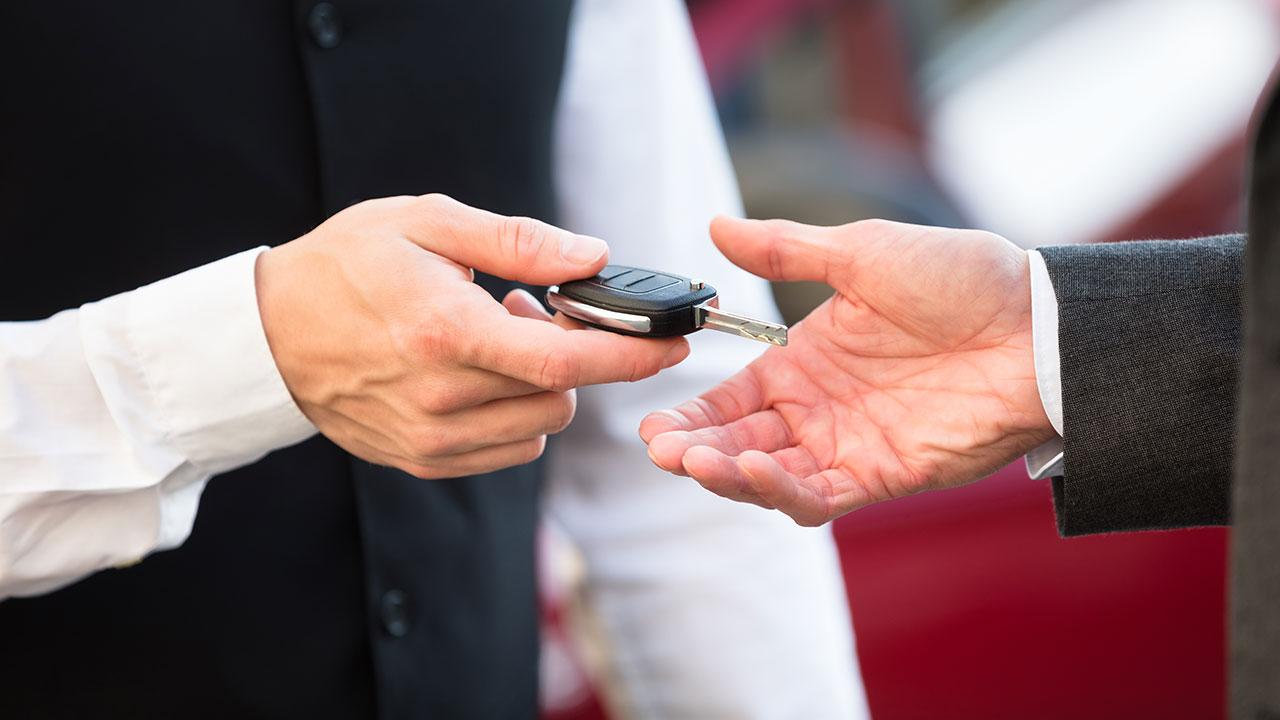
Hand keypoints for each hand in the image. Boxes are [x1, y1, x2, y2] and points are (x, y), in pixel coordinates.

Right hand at [256, 194, 687, 478]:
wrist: (266, 336)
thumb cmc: (344, 266)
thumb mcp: (426, 224)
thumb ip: (517, 242)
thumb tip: (594, 256)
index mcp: (446, 332)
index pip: (565, 360)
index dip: (632, 354)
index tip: (676, 342)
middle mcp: (442, 396)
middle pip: (562, 393)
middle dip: (574, 352)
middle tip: (533, 308)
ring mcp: (431, 437)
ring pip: (541, 423)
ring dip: (543, 383)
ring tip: (494, 339)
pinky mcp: (423, 459)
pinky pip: (510, 447)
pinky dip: (516, 412)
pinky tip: (478, 375)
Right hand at [640, 217, 1054, 524]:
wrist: (1038, 324)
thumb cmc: (960, 279)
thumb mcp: (862, 253)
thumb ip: (786, 251)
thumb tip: (715, 226)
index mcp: (805, 362)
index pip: (729, 398)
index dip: (688, 412)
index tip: (649, 418)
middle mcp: (818, 410)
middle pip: (737, 441)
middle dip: (693, 448)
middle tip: (660, 446)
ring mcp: (848, 446)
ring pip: (768, 476)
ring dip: (726, 473)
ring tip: (694, 460)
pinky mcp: (883, 475)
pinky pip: (819, 496)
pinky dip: (780, 489)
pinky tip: (753, 467)